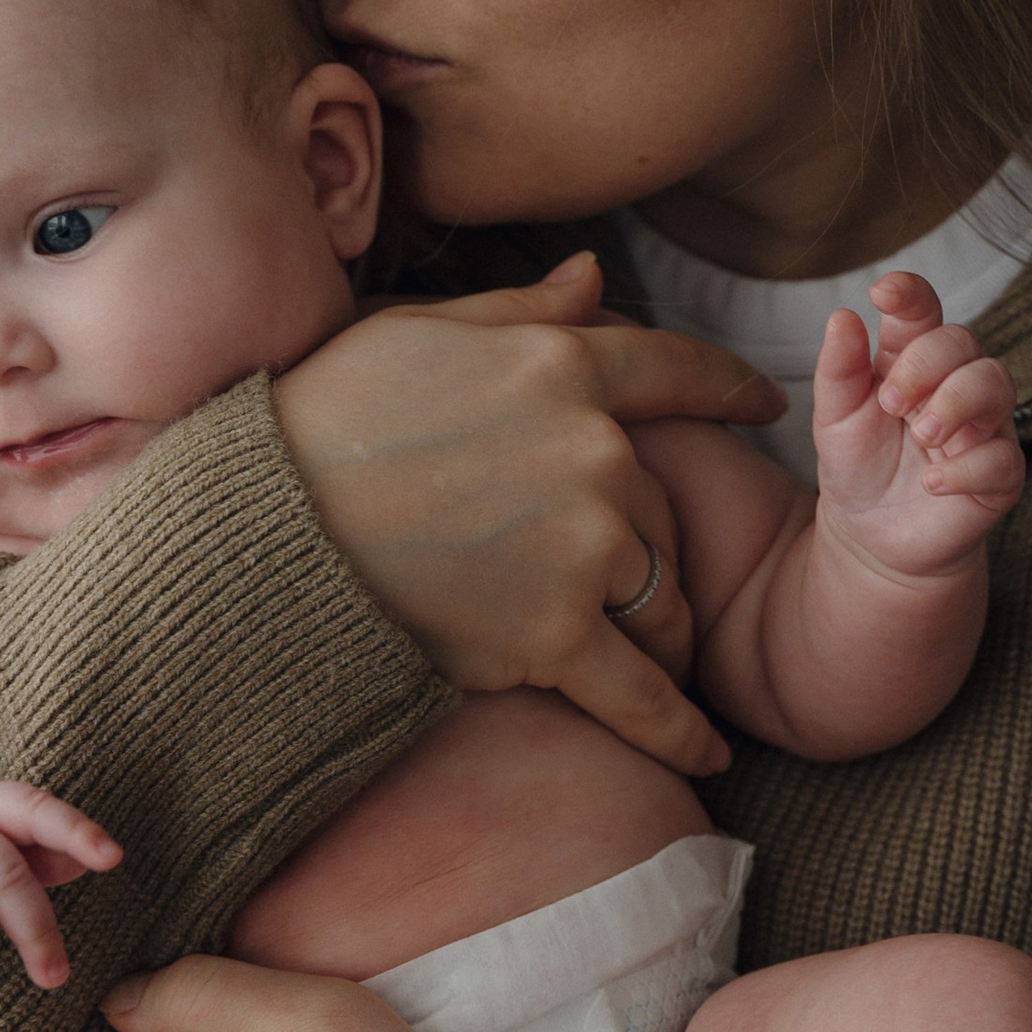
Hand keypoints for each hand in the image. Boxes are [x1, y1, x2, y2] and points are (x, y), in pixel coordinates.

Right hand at [270, 252, 783, 776]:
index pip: (674, 372)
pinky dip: (677, 731)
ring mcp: (581, 545)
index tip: (764, 404)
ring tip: (649, 662)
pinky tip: (708, 754)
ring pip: (658, 595)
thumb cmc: (323, 416)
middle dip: (648, 547)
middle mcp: (592, 451)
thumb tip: (595, 276)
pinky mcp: (554, 634)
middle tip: (616, 581)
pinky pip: (639, 693)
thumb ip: (523, 312)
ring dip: (658, 630)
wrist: (267, 525)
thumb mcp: (420, 334)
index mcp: (561, 366)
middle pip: (660, 508)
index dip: (726, 387)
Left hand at [809, 275, 1026, 577]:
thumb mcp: (834, 418)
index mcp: (911, 360)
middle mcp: (954, 384)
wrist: (871, 536)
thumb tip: (843, 316)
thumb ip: (838, 370)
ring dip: (956, 402)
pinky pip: (1002, 458)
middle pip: (963, 341)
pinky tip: (932, 484)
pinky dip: (966, 468)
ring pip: (997, 384)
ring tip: (922, 435)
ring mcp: (983, 427)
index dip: (910, 293)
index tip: (883, 293)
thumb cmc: (858, 466)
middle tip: (890, 404)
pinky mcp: (1000, 474)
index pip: (922, 311)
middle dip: (926, 364)